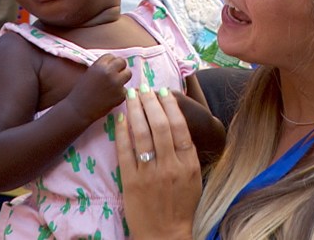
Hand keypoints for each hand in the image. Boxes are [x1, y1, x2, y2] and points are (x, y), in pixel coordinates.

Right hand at [67, 54, 130, 121]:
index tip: (108, 68)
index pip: (111, 56)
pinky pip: (125, 89)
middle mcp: (109, 72)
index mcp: (99, 65)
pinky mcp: (121, 95)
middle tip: (115, 75)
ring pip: (128, 74)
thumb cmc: (80, 92)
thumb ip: (101, 67)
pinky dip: (120, 92)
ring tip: (115, 85)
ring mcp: (116, 83)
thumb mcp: (89, 73)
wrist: (78, 109)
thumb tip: (113, 64)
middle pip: (122, 62)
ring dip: (123, 78)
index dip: (110, 62)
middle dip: (119, 68)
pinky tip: (111, 96)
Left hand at [116, 86, 200, 239]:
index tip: (162, 92)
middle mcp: (170, 166)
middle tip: (144, 88)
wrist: (164, 235)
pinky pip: (125, 152)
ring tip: (131, 96)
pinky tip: (120, 119)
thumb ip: (186, 152)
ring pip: (142, 135)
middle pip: (160, 125)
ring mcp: (150, 174)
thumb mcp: (193, 177)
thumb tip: (177, 123)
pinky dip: (122, 133)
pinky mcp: (131, 182)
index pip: (179, 126)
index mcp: (188, 163)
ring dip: (135, 111)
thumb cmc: (181, 205)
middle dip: (151, 103)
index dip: (170, 106)